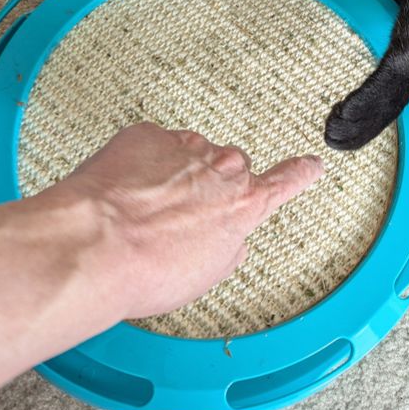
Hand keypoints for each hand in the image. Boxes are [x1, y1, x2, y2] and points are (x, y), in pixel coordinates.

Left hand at [61, 122, 323, 317]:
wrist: (95, 246)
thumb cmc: (149, 268)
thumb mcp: (207, 274)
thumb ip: (228, 246)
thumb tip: (228, 240)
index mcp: (244, 203)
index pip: (288, 181)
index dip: (302, 172)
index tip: (313, 164)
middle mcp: (222, 168)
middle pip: (225, 171)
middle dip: (206, 188)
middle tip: (176, 218)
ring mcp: (185, 146)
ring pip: (185, 157)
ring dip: (170, 177)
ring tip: (141, 213)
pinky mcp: (147, 135)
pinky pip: (150, 148)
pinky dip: (139, 166)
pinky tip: (123, 194)